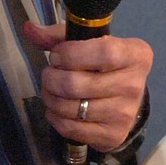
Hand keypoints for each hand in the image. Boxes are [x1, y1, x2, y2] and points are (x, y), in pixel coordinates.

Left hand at [22, 20, 152, 152]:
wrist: (125, 101)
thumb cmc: (104, 65)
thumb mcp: (88, 43)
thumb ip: (59, 36)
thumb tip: (29, 29)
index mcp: (136, 55)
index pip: (103, 52)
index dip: (71, 54)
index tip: (56, 56)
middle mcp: (134, 85)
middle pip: (76, 84)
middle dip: (51, 78)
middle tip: (49, 75)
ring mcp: (124, 113)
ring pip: (70, 108)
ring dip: (50, 98)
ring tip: (51, 91)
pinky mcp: (113, 135)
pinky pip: (70, 128)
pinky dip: (55, 118)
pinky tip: (58, 109)